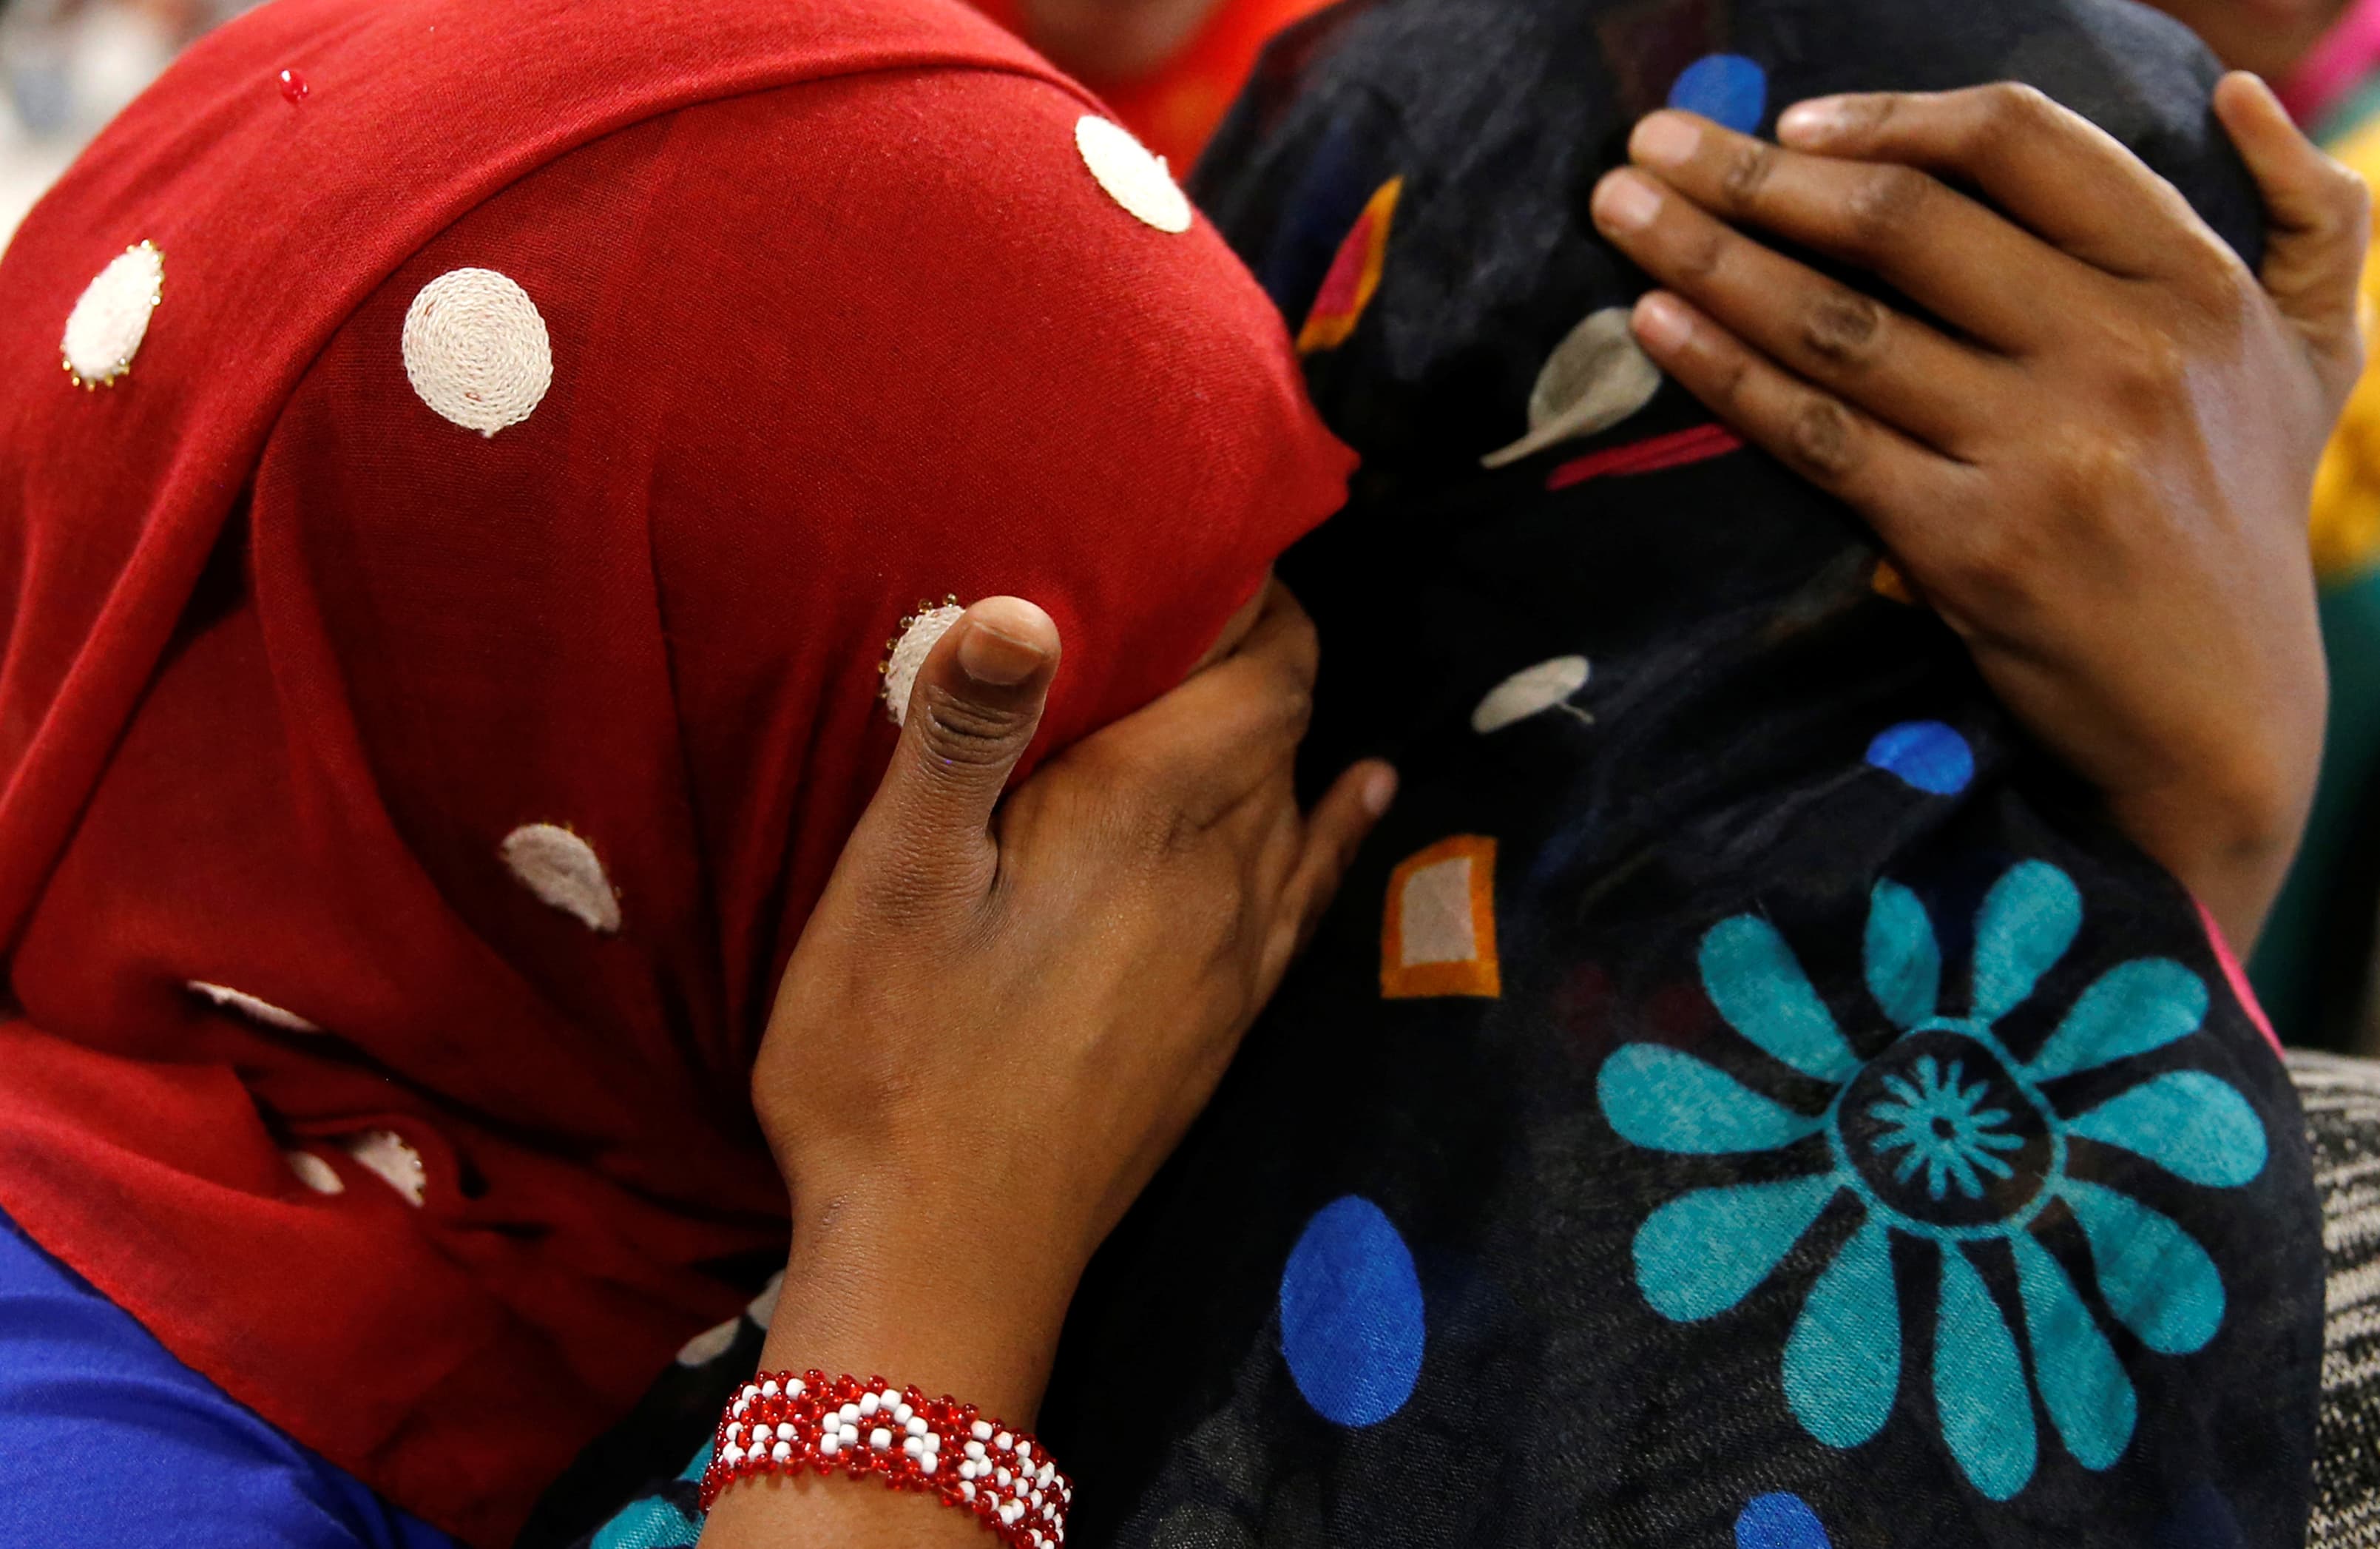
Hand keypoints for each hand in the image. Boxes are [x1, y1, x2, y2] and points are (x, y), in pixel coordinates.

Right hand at [743, 586, 1390, 1416]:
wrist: (948, 1260)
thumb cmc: (893, 1063)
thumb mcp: (893, 885)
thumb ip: (963, 732)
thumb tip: (1029, 600)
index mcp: (1144, 818)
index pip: (1264, 674)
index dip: (1260, 598)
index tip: (1212, 542)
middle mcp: (1218, 878)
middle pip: (1283, 731)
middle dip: (1258, 652)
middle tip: (1197, 593)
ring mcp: (1231, 962)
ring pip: (1296, 809)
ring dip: (1284, 735)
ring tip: (1270, 668)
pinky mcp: (1219, 1030)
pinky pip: (1305, 900)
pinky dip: (1331, 832)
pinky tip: (1356, 804)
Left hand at [1586, 75, 2368, 949]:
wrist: (2223, 721)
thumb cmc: (2243, 524)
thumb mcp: (2315, 356)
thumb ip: (2308, 218)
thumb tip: (2246, 92)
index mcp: (2195, 283)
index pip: (2021, 141)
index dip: (1890, 117)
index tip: (1790, 121)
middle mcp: (2124, 351)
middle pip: (1901, 222)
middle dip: (1753, 175)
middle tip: (1652, 141)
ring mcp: (2044, 450)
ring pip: (1840, 323)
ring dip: (1708, 255)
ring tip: (1616, 210)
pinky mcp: (1969, 545)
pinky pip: (1818, 435)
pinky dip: (1726, 374)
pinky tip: (1655, 325)